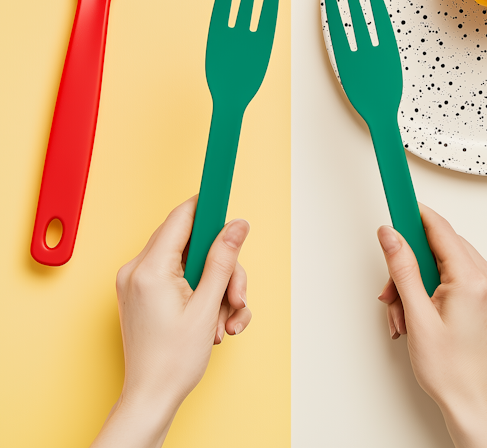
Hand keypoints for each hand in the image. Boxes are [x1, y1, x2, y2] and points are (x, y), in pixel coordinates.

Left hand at [91, 196, 251, 447]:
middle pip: (192, 243)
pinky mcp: (143, 293)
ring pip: (190, 263)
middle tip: (236, 296)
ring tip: (226, 320)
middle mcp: (137, 270)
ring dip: (216, 287)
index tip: (227, 199)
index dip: (208, 208)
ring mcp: (138, 282)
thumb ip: (223, 260)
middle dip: (221, 267)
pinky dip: (201, 294)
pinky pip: (179, 278)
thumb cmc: (173, 362)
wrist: (150, 399)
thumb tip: (237, 225)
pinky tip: (213, 322)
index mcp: (150, 269)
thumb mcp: (207, 306)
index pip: (182, 217)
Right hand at [377, 204, 486, 447]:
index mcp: (474, 281)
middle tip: (391, 291)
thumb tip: (390, 234)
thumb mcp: (416, 316)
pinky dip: (435, 286)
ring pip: (447, 262)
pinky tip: (422, 309)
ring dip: (420, 279)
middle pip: (441, 247)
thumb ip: (402, 269)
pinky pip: (459, 275)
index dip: (415, 215)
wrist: (470, 404)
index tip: (397, 202)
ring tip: (406, 312)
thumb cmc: (448, 370)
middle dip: (411, 263)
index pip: (440, 229)